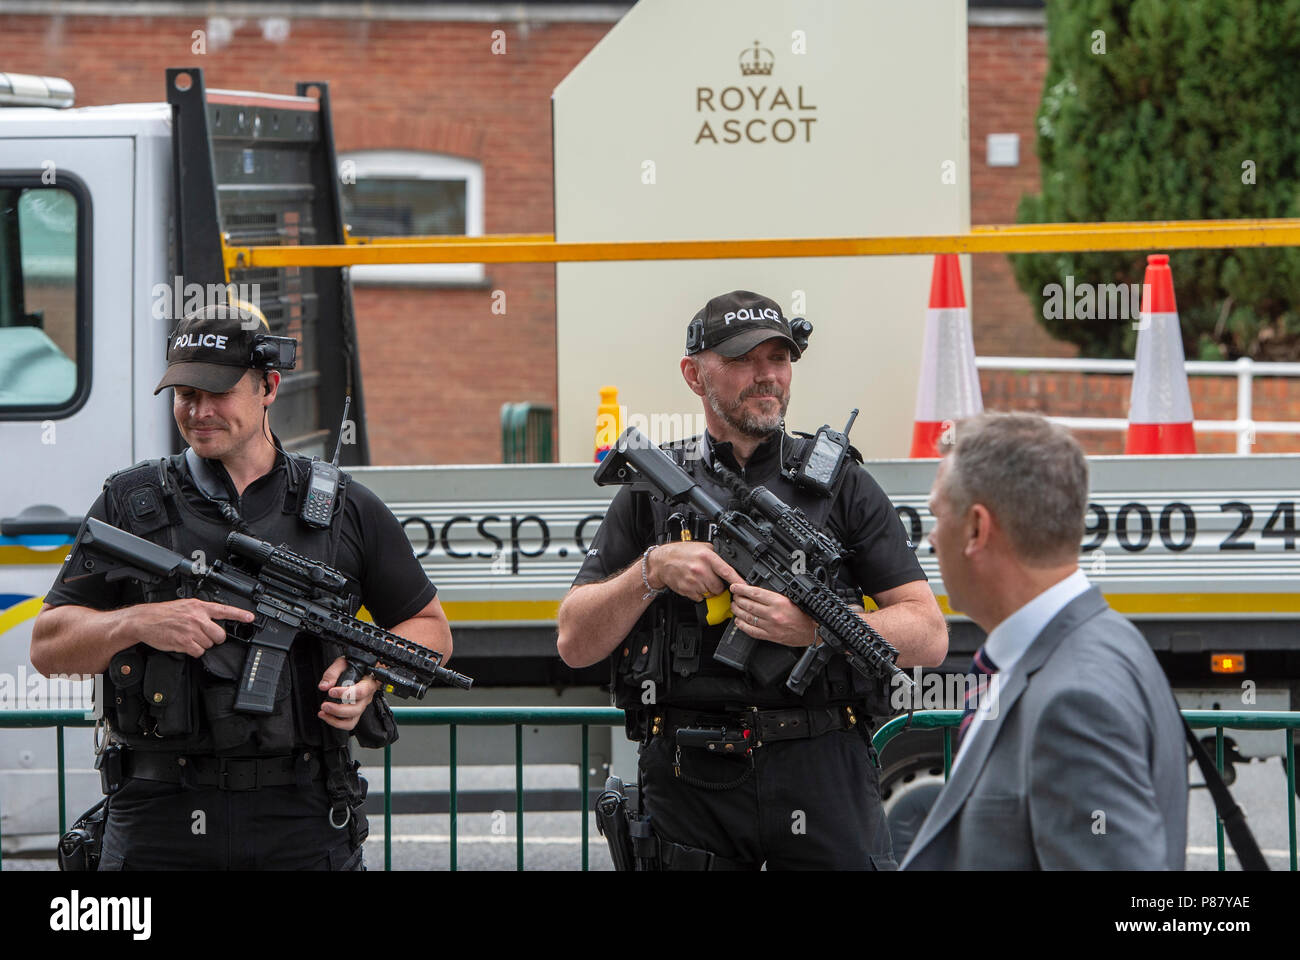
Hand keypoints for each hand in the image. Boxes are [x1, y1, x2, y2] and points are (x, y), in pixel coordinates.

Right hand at [116, 599, 253, 657]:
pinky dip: (193, 651)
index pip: (224, 610)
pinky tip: (185, 644)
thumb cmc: (164, 613)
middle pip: (220, 635)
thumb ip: (201, 612)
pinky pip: (199, 652)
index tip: (250, 618)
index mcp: (199, 606)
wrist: (144, 620)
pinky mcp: (184, 642)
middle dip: (215, 638)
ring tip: (189, 638)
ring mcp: (191, 630)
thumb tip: (215, 620)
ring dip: (201, 645)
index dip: (240, 615)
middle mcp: (197, 617)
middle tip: (205, 636)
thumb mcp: (185, 605)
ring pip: (209, 645)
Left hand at [318, 656, 380, 730]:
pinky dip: (336, 722)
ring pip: (352, 719)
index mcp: (369, 683)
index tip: (332, 691)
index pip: (360, 691)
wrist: (360, 669)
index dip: (345, 694)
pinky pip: (348, 723)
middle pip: (356, 709)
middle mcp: (367, 697)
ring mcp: (361, 706)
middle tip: (324, 705)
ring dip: (336, 719)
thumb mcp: (343, 662)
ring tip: (324, 712)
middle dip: (338, 709)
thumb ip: (333, 672)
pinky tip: (326, 716)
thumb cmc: (355, 665)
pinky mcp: (355, 712)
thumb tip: (325, 685)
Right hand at [646, 542, 741, 601]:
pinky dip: (698, 593)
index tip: (745, 587)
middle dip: (717, 585)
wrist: (661, 561)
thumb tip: (730, 562)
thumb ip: (715, 554)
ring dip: (708, 589)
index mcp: (706, 557)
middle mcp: (700, 569)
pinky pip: (700, 597)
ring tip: (700, 579)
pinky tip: (693, 584)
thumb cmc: (681, 553)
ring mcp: (693, 581)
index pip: (726, 571)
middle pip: (719, 587)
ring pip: (710, 593)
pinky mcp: (687, 590)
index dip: (737, 580)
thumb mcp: (701, 547)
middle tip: (711, 578)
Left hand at [728, 583, 817, 647]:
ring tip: (734, 606)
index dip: (742, 589)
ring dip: (738, 611)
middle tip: (734, 596)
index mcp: (779, 602)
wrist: (815, 630)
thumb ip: (775, 595)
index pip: (755, 593)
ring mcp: (771, 626)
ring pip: (748, 617)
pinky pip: (752, 631)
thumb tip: (759, 591)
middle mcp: (773, 614)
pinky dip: (743, 625)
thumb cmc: (807, 614)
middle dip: (738, 599)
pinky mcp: (771, 636)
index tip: (735, 587)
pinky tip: (739, 621)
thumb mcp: (793, 598)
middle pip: (748, 605)